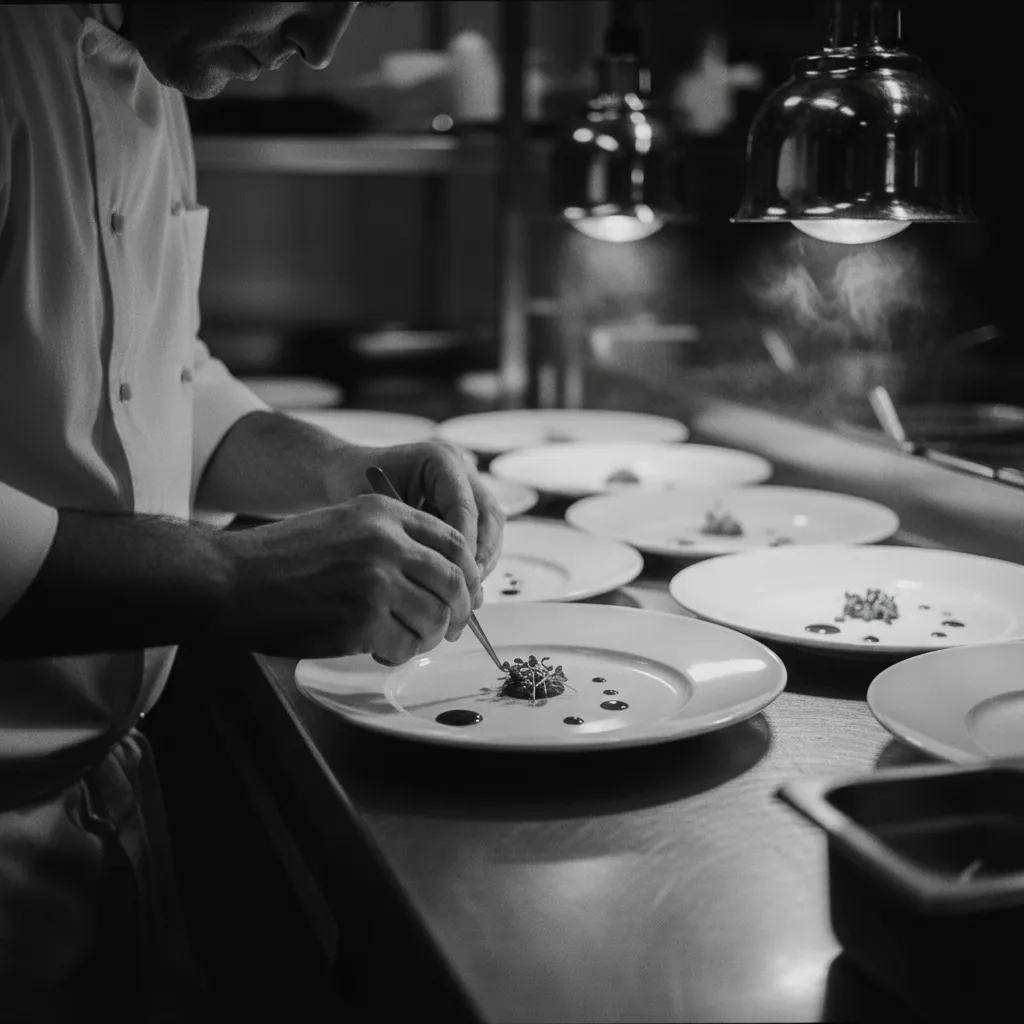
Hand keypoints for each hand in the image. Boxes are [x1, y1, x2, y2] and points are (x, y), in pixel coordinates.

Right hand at [218, 494, 481, 661]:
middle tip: (451, 628)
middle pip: (454, 581)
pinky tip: (384, 650)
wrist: (232, 579)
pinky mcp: (361, 620)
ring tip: (410, 640)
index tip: (467, 594)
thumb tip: (444, 575)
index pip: (454, 542)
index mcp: (384, 513)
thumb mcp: (345, 524)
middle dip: (460, 611)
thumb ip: (393, 538)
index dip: (469, 573)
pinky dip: (401, 653)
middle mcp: (386, 542)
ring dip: (429, 636)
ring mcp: (375, 582)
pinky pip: (405, 644)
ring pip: (434, 617)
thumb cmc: (284, 558)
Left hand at [326, 441, 505, 579]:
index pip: (465, 508)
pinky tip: (459, 582)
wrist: (341, 474)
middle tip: (468, 590)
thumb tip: (442, 573)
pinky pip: (481, 532)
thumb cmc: (350, 488)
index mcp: (440, 460)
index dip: (464, 547)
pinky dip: (474, 557)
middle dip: (482, 555)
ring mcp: (466, 483)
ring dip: (483, 559)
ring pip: (492, 526)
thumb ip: (412, 538)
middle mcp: (460, 467)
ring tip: (466, 591)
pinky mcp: (464, 501)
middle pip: (489, 516)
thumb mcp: (377, 513)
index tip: (454, 578)